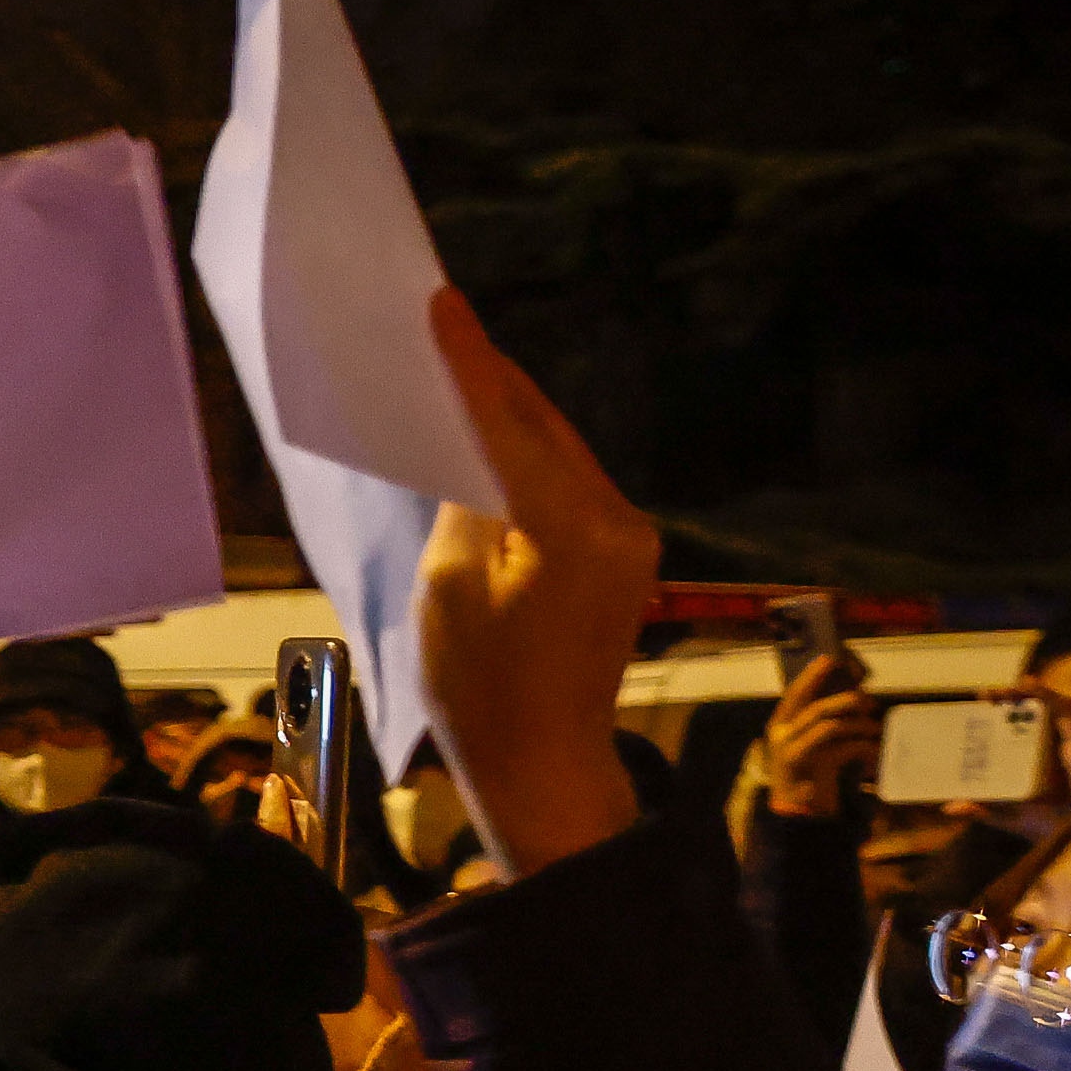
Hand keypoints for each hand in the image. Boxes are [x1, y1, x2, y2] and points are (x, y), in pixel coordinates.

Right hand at [415, 289, 661, 883]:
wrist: (544, 765)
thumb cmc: (481, 690)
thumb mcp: (447, 587)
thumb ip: (464, 505)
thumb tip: (472, 452)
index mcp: (570, 529)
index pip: (507, 426)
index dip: (467, 364)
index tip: (441, 306)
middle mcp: (616, 522)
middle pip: (545, 427)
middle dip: (492, 379)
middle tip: (445, 326)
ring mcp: (630, 539)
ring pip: (560, 451)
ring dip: (511, 416)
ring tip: (461, 374)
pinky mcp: (625, 557)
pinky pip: (571, 486)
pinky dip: (530, 459)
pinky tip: (493, 443)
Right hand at [755, 647, 881, 820]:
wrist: (798, 818)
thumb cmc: (808, 780)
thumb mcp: (813, 748)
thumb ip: (823, 727)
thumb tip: (853, 699)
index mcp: (780, 726)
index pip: (795, 694)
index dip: (812, 676)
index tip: (832, 659)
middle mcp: (782, 735)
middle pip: (817, 708)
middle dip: (846, 700)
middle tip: (869, 701)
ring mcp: (793, 751)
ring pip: (830, 725)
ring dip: (859, 724)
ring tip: (877, 729)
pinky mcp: (810, 768)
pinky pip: (842, 748)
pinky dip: (863, 748)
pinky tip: (873, 754)